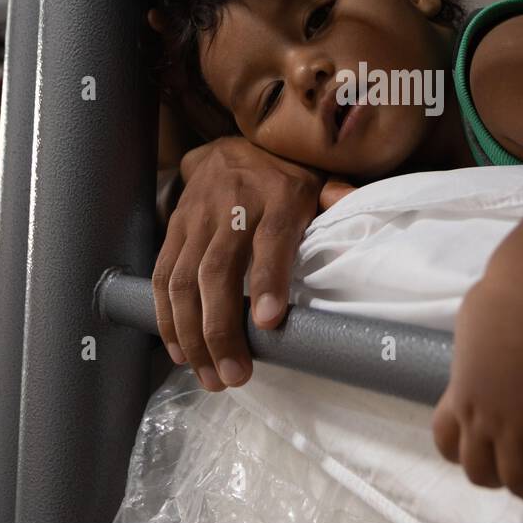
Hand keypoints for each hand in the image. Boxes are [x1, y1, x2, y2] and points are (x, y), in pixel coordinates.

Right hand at [152, 136, 322, 390]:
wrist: (232, 146)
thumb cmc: (284, 174)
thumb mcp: (318, 179)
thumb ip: (338, 197)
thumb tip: (360, 207)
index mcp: (277, 197)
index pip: (271, 239)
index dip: (268, 279)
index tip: (269, 322)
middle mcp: (231, 208)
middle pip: (218, 271)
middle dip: (221, 328)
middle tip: (234, 375)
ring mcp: (196, 220)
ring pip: (184, 281)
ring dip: (192, 334)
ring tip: (210, 375)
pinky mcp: (173, 230)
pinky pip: (162, 276)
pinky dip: (166, 318)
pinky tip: (180, 351)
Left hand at [432, 279, 522, 500]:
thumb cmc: (503, 299)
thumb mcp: (472, 327)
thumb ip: (475, 347)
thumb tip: (483, 338)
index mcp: (460, 393)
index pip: (446, 441)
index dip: (462, 454)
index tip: (480, 452)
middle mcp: (482, 417)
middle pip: (479, 472)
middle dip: (498, 478)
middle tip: (518, 472)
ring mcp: (515, 425)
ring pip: (518, 481)